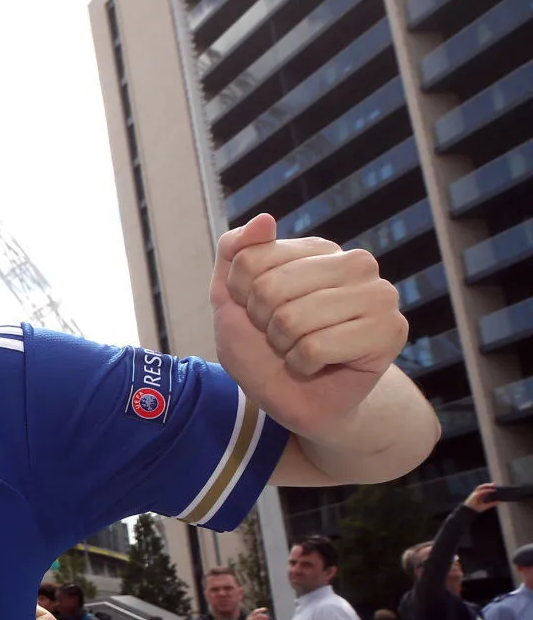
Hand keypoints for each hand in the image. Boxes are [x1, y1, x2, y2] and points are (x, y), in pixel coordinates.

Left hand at [211, 214, 405, 435]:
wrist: (294, 400)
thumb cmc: (264, 349)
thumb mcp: (230, 299)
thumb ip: (235, 253)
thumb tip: (264, 218)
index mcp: (319, 249)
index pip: (250, 258)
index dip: (239, 296)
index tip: (258, 312)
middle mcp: (356, 264)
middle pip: (269, 288)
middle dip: (262, 324)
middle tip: (283, 337)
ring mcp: (379, 295)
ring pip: (292, 319)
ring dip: (283, 347)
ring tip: (300, 351)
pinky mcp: (389, 332)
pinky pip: (315, 348)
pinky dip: (302, 365)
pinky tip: (319, 366)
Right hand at [466, 482, 498, 513]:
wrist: (470, 511)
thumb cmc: (476, 508)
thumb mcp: (486, 506)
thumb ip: (492, 504)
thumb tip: (499, 502)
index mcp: (480, 495)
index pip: (485, 489)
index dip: (490, 486)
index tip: (495, 485)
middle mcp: (477, 493)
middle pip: (483, 486)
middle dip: (489, 484)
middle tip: (495, 483)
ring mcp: (476, 493)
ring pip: (481, 487)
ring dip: (487, 485)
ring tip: (493, 485)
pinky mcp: (475, 495)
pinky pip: (482, 491)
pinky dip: (487, 490)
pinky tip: (492, 490)